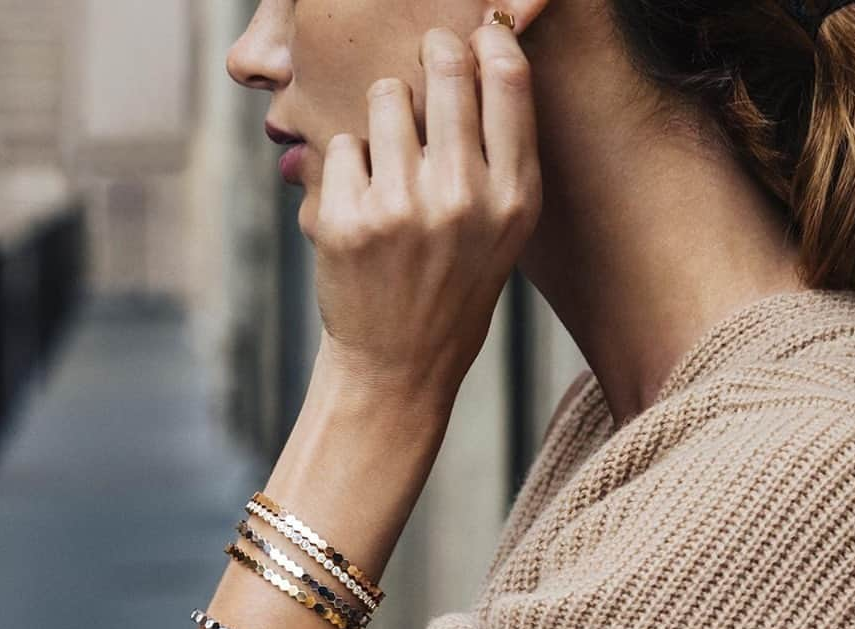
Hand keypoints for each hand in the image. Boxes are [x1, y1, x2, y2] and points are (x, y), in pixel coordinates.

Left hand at [313, 20, 542, 411]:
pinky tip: (361, 211)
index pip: (508, 78)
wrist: (398, 365)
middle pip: (445, 67)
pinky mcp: (348, 220)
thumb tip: (476, 49)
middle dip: (431, 56)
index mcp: (513, 200)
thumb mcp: (502, 233)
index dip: (487, 42)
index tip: (473, 37)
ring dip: (382, 118)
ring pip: (385, 97)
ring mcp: (403, 208)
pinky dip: (346, 169)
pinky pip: (341, 145)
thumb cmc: (452, 290)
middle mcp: (464, 198)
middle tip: (424, 66)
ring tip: (390, 168)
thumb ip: (498, 154)